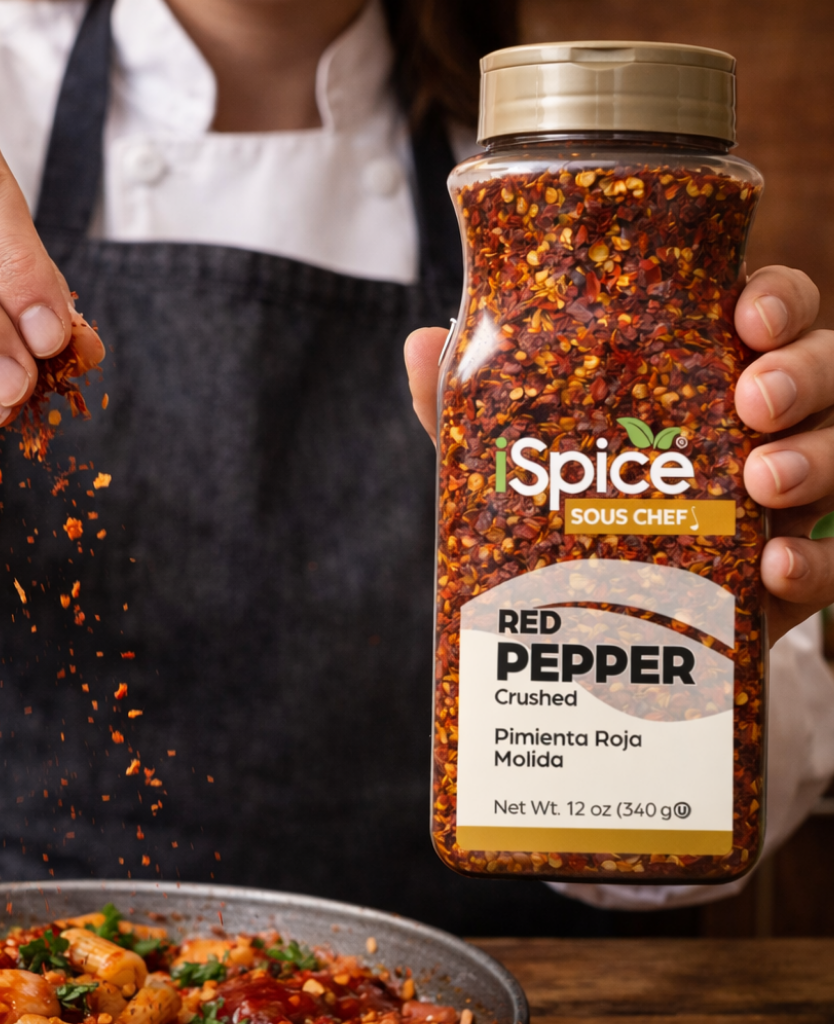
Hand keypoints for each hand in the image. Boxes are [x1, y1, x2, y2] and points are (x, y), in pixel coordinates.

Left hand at [404, 265, 832, 644]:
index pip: (765, 310)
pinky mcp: (788, 576)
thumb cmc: (565, 508)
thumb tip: (420, 342)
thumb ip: (475, 407)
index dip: (775, 300)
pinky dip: (815, 564)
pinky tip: (774, 572)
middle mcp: (754, 425)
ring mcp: (782, 498)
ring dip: (817, 458)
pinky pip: (830, 560)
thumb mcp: (518, 456)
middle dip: (801, 372)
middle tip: (751, 399)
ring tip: (762, 482)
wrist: (591, 620)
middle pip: (822, 367)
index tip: (745, 313)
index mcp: (699, 374)